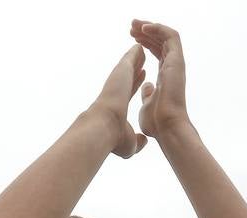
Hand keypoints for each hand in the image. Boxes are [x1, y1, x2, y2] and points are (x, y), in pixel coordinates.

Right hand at [90, 44, 147, 158]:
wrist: (103, 127)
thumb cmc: (113, 139)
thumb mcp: (130, 143)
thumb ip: (138, 141)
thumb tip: (143, 142)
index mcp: (118, 104)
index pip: (130, 90)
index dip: (136, 84)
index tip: (143, 78)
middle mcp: (117, 90)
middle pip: (129, 75)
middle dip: (136, 68)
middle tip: (143, 60)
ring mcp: (118, 80)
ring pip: (129, 64)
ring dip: (136, 56)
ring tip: (143, 46)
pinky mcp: (121, 71)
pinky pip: (131, 57)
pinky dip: (136, 51)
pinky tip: (142, 44)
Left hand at [130, 20, 189, 140]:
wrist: (166, 127)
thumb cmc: (156, 122)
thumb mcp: (147, 104)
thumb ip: (148, 94)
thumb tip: (146, 86)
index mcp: (165, 78)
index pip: (158, 54)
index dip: (146, 44)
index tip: (133, 39)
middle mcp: (172, 69)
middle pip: (161, 42)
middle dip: (146, 33)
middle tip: (131, 28)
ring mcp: (176, 64)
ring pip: (166, 36)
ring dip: (150, 28)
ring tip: (135, 25)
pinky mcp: (177, 61)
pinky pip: (171, 36)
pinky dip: (158, 29)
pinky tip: (143, 28)